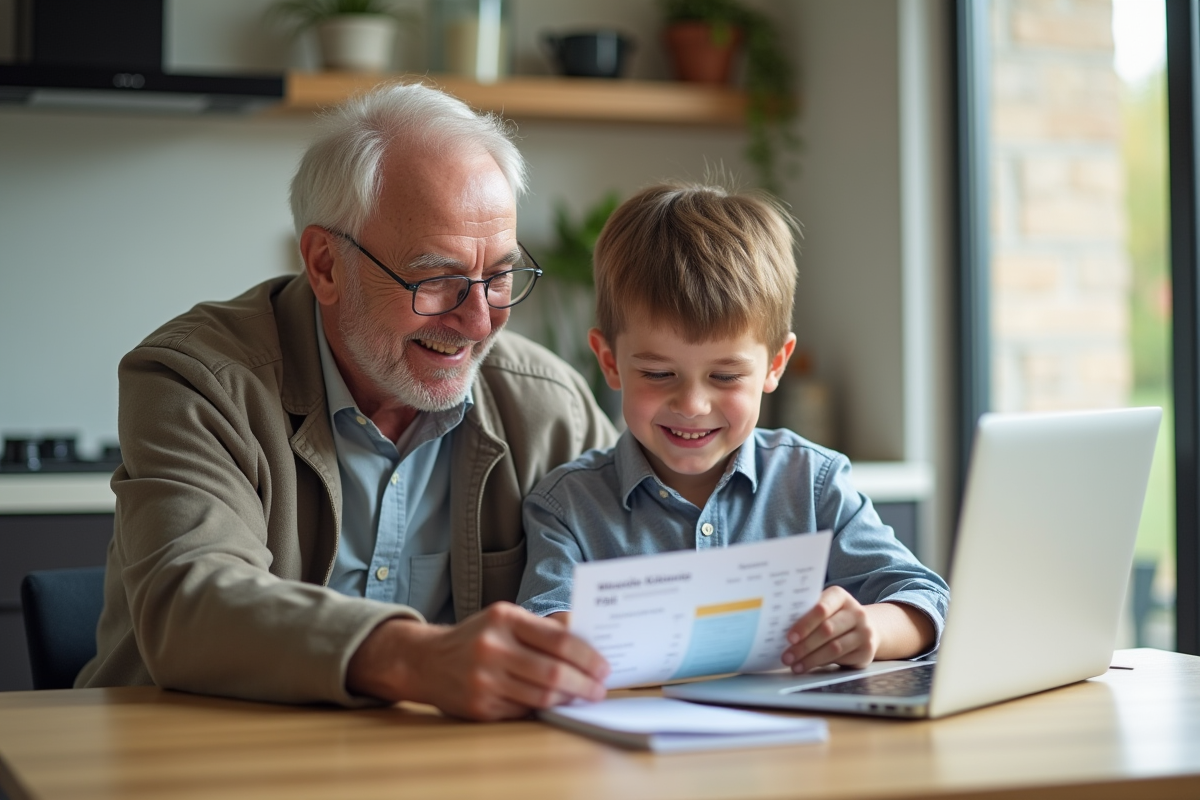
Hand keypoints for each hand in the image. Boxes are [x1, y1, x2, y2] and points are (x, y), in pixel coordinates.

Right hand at [347, 602, 608, 719]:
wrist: (425, 660)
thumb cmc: (476, 636)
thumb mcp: (505, 617)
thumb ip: (544, 626)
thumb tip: (587, 635)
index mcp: (504, 618)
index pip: (559, 639)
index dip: (587, 656)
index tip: (604, 666)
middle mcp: (493, 648)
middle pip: (554, 672)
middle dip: (584, 684)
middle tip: (599, 689)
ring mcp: (484, 679)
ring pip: (541, 696)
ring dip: (568, 699)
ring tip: (582, 697)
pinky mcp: (480, 707)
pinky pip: (523, 710)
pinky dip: (544, 708)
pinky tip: (554, 704)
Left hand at [782, 586, 878, 672]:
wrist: (867, 627)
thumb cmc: (835, 617)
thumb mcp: (825, 608)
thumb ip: (808, 613)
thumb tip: (779, 628)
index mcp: (840, 596)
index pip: (821, 608)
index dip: (804, 624)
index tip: (789, 637)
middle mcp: (856, 612)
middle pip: (827, 630)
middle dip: (804, 646)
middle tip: (787, 656)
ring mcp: (864, 631)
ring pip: (834, 648)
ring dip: (811, 659)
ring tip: (795, 665)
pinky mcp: (867, 650)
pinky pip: (842, 659)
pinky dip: (822, 664)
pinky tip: (809, 666)